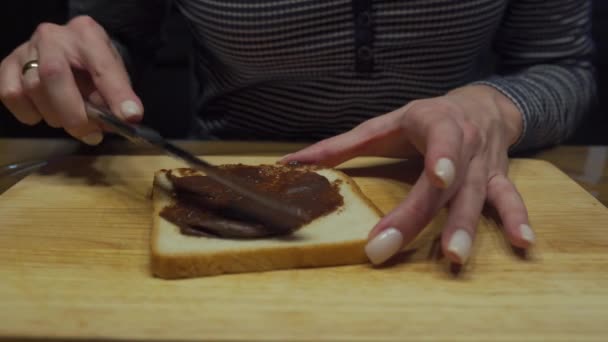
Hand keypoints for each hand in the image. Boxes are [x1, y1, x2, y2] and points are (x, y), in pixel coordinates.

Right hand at [0, 16, 142, 144]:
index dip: (116, 94)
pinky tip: (46, 112)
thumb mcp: (114, 75)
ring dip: (55, 116)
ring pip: (32, 88)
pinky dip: (30, 113)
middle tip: (92, 134)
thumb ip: (119, 96)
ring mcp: (26, 50)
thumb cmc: (92, 66)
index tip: (129, 118)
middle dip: (74, 114)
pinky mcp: (8, 65)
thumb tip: (127, 119)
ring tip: (72, 120)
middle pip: (53, 75)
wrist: (69, 52)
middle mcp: (52, 37)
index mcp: (87, 34)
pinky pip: (12, 95)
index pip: (102, 65)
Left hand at [282, 85, 535, 265]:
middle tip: (390, 247)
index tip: (436, 178)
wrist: (481, 105)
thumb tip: (291, 163)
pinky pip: (510, 199)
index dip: (440, 159)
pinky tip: (525, 244)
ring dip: (466, 228)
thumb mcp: (385, 123)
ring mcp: (484, 166)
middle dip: (420, 217)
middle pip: (445, 185)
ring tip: (455, 258)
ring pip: (477, 198)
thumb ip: (341, 145)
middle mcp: (465, 145)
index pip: (440, 142)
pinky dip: (518, 219)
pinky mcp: (498, 179)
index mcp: (437, 123)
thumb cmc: (426, 117)